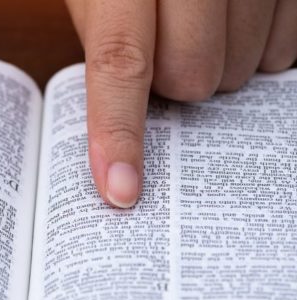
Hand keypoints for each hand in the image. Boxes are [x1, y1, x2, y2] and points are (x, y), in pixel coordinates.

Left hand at [66, 0, 296, 207]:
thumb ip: (108, 42)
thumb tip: (118, 134)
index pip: (123, 61)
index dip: (119, 132)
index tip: (120, 192)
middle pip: (193, 77)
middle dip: (175, 81)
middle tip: (166, 46)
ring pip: (244, 67)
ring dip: (220, 63)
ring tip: (202, 22)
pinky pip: (286, 50)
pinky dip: (261, 48)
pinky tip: (240, 19)